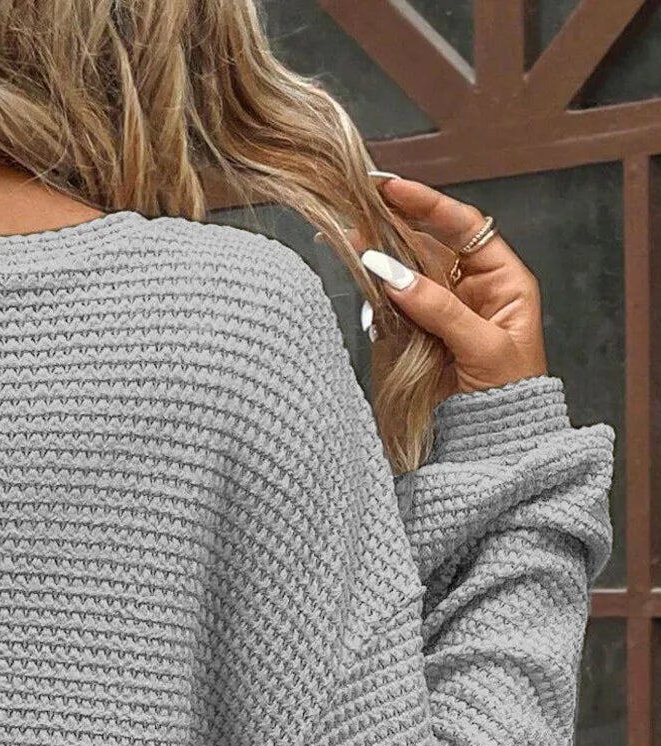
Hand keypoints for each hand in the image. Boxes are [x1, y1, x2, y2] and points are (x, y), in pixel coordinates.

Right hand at [346, 174, 548, 400]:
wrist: (497, 443)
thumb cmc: (509, 394)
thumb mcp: (481, 345)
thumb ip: (437, 308)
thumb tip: (390, 273)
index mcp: (502, 280)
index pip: (463, 227)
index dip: (428, 204)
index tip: (392, 189)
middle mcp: (471, 289)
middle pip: (427, 246)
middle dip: (393, 229)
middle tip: (356, 214)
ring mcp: (443, 313)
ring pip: (406, 275)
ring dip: (379, 262)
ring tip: (349, 246)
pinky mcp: (419, 337)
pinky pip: (394, 309)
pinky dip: (377, 299)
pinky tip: (363, 288)